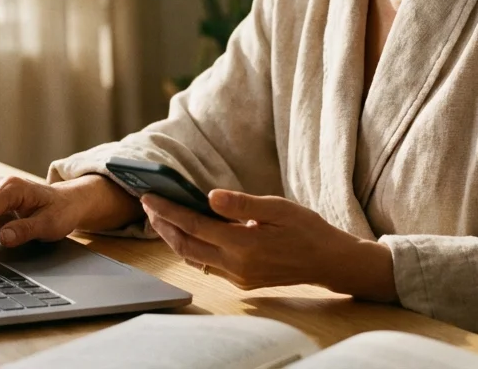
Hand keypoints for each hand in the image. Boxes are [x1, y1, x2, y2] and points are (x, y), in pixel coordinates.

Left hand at [141, 189, 396, 299]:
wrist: (329, 262)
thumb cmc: (307, 229)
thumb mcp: (278, 207)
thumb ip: (242, 204)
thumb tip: (209, 196)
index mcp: (243, 244)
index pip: (194, 225)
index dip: (168, 210)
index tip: (149, 196)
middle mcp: (236, 265)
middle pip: (185, 245)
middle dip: (163, 224)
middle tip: (147, 204)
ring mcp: (238, 276)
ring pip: (193, 257)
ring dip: (174, 237)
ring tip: (161, 216)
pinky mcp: (242, 281)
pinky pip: (207, 265)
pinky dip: (191, 248)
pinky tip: (187, 233)